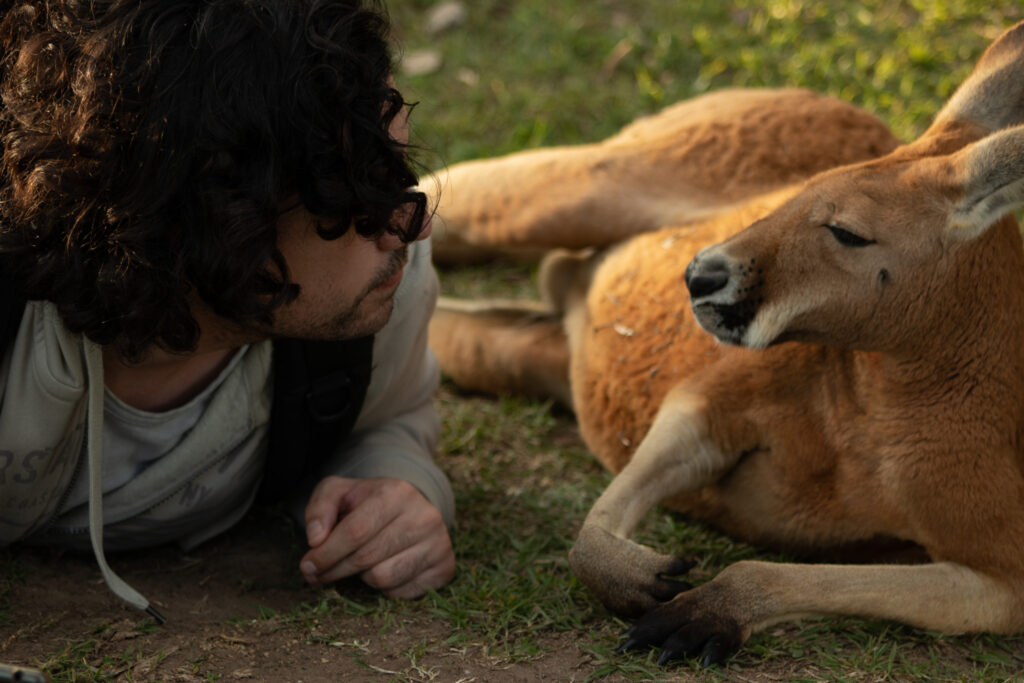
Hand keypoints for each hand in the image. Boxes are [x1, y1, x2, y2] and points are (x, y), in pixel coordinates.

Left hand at [299, 476, 454, 598]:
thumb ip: (320, 508)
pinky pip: (401, 593)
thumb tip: (315, 539)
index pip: (355, 531)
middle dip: (335, 569)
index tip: (308, 565)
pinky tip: (383, 569)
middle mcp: (424, 516)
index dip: (326, 553)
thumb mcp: (340, 493)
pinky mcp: (445, 567)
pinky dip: (384, 588)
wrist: (412, 509)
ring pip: (383, 578)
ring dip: (362, 577)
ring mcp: (439, 543)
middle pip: (366, 557)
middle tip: (319, 573)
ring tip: (359, 564)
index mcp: (397, 493)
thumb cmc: (369, 503)